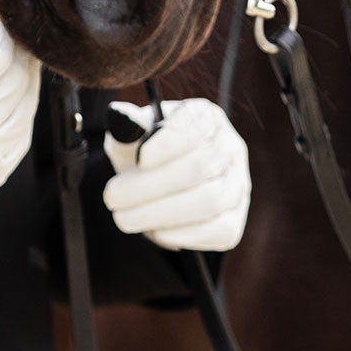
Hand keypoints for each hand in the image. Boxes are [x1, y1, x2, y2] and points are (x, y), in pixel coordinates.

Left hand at [102, 98, 250, 251]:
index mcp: (207, 117)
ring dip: (161, 213)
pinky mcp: (234, 220)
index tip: (140, 159)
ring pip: (209, 201)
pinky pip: (217, 231)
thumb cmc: (145, 150)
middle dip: (151, 185)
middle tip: (113, 197)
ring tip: (124, 217)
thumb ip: (126, 124)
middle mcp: (230, 148)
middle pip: (199, 167)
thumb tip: (121, 119)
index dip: (169, 142)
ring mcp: (237, 185)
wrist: (157, 183)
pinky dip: (182, 234)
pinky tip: (153, 230)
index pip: (197, 124)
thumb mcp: (132, 132)